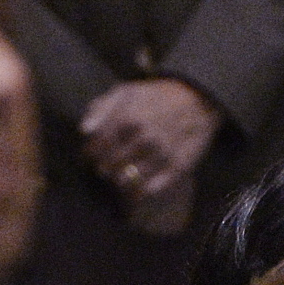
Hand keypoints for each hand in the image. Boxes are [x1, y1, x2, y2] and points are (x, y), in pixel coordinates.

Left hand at [81, 78, 221, 200]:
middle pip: (110, 165)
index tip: (89, 158)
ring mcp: (161, 155)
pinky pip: (152, 189)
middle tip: (105, 169)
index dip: (89, 154)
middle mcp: (143, 138)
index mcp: (127, 119)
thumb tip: (84, 131)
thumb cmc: (158, 95)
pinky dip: (140, 193)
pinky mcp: (178, 168)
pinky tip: (137, 191)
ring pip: (128, 180)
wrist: (199, 100)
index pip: (97, 146)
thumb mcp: (127, 91)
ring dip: (120, 181)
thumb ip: (102, 107)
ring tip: (120, 179)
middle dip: (103, 168)